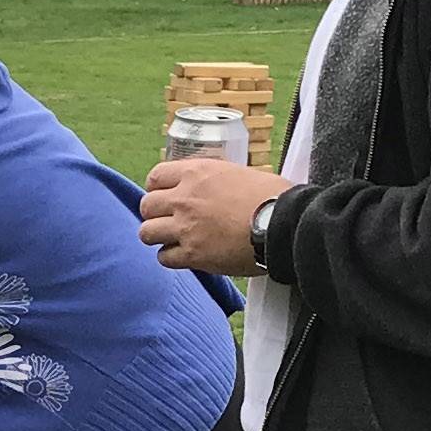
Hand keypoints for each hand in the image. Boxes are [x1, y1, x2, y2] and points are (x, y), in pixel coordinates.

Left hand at [138, 156, 285, 275]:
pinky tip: (185, 256)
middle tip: (168, 221)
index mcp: (197, 173)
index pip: (155, 176)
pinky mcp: (193, 254)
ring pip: (147, 232)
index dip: (157, 188)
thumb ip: (215, 180)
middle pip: (146, 206)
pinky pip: (164, 258)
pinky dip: (171, 258)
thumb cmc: (273, 197)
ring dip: (158, 237)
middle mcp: (185, 198)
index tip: (165, 197)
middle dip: (155, 214)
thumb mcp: (240, 173)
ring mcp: (186, 227)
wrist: (284, 223)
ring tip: (173, 239)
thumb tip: (212, 187)